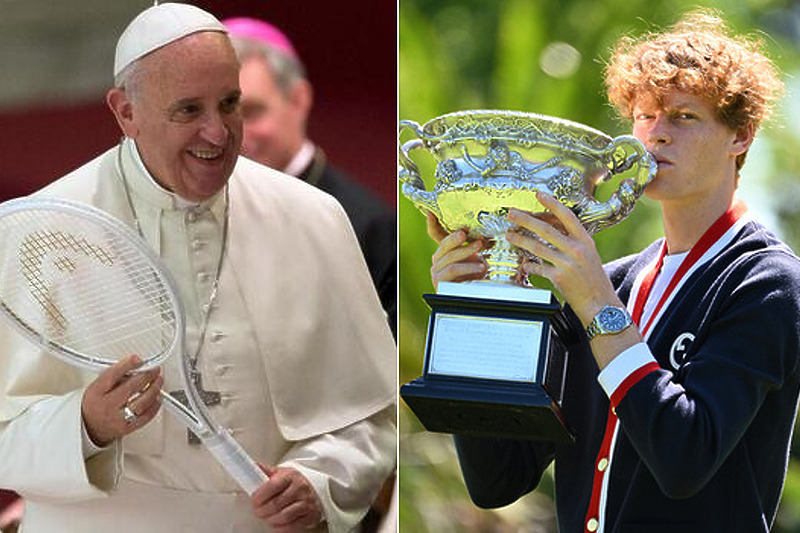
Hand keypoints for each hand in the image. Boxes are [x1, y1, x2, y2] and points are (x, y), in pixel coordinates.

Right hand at [81, 354, 162, 446]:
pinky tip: (158, 397)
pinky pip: (146, 416)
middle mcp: (106, 406)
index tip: (138, 359)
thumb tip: (136, 366)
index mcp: (96, 392)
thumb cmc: (95, 404)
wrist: (90, 428)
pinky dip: (155, 405)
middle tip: (154, 369)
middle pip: (131, 388)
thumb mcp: (97, 386)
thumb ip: (115, 376)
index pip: (112, 376)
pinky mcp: (127, 428)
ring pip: (142, 403)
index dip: (127, 365)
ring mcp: (117, 419)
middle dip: (147, 376)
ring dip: (154, 389)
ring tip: (158, 381)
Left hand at [251, 465, 322, 531]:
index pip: (272, 486)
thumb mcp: (279, 473)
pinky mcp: (310, 516)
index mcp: (290, 476)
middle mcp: (300, 488)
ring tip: (268, 517)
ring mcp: (307, 502)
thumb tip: (252, 465)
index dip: (259, 496)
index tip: (254, 500)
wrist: (312, 490)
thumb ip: (265, 471)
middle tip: (258, 511)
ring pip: (284, 516)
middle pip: (276, 504)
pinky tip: (277, 523)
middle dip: (262, 510)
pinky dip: (281, 528)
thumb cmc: (292, 483)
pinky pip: (292, 527)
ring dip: (271, 520)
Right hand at [427, 211, 487, 289]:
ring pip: (450, 257)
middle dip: (456, 237)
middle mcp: (437, 259)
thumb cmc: (472, 278)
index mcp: (444, 251)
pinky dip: (468, 267)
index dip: (432, 222)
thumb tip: (485, 233)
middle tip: (467, 233)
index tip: (432, 211)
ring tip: (480, 248)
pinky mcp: (440, 282)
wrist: (469, 299)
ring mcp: (437, 271)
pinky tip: (481, 267)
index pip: (435, 233)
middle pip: (443, 244)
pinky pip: (453, 270)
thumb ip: (475, 246)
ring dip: (466, 251)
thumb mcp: (474, 258)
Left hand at [505, 192, 618, 323]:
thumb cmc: (595, 282)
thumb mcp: (590, 256)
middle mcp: (577, 250)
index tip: (539, 195)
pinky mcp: (559, 277)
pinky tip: (524, 264)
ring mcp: (567, 263)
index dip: (552, 203)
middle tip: (512, 213)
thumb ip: (575, 242)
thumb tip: (555, 230)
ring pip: (538, 246)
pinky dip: (529, 265)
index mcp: (586, 241)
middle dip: (526, 219)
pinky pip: (538, 267)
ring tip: (509, 235)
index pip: (567, 216)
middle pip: (546, 229)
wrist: (601, 305)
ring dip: (520, 240)